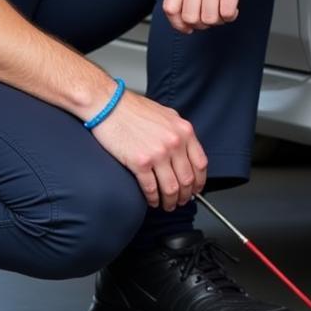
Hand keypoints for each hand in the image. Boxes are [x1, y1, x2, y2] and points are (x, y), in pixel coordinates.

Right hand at [91, 90, 207, 208]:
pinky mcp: (140, 162)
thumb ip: (179, 133)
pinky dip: (153, 199)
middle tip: (181, 201)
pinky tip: (152, 200)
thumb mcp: (167, 115)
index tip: (195, 189)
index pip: (200, 163)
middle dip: (185, 195)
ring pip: (171, 188)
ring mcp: (158, 153)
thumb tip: (185, 151)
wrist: (110, 105)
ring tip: (167, 205)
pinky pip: (151, 188)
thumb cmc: (134, 109)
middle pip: (187, 179)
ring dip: (170, 201)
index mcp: (184, 131)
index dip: (199, 181)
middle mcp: (175, 142)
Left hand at [162, 0, 270, 32]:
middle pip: (190, 17)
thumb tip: (186, 10)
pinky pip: (227, 13)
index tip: (187, 27)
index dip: (178, 24)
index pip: (170, 7)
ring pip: (209, 19)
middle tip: (211, 17)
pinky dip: (231, 15)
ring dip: (219, 20)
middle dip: (202, 24)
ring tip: (224, 9)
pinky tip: (234, 7)